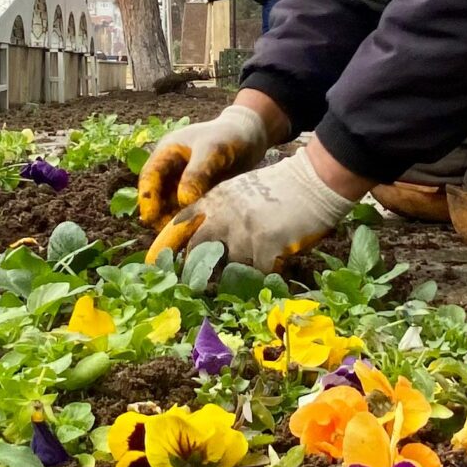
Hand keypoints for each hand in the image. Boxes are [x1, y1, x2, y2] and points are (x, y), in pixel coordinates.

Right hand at [137, 102, 272, 225]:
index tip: (151, 218)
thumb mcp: (212, 149)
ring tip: (187, 236)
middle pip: (158, 197)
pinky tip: (200, 233)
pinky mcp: (199, 195)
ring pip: (173, 208)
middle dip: (162, 215)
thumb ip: (197, 173)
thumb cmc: (229, 136)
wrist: (251, 136)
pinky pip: (190, 211)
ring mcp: (184, 184)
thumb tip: (183, 201)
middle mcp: (171, 171)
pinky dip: (192, 221)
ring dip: (178, 221)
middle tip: (171, 234)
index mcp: (166, 153)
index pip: (149, 177)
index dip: (147, 198)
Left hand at [146, 148, 355, 271]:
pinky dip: (266, 275)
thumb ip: (218, 212)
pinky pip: (259, 275)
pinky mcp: (267, 249)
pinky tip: (276, 264)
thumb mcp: (239, 191)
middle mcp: (224, 217)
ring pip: (230, 270)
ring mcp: (244, 234)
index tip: (153, 264)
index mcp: (215, 201)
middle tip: (197, 286)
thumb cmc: (278, 187)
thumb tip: (201, 245)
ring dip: (240, 273)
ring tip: (253, 267)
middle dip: (196, 273)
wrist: (313, 181)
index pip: (179, 226)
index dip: (165, 247)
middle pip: (197, 254)